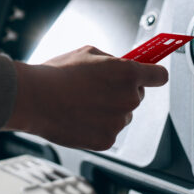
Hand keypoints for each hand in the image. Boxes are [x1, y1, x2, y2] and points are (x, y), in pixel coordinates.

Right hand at [3, 45, 167, 150]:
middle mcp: (128, 99)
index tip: (151, 75)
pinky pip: (109, 131)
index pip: (160, 76)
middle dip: (124, 91)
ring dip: (111, 110)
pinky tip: (80, 117)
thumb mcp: (88, 53)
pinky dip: (98, 126)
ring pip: (123, 115)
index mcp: (127, 74)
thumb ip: (112, 60)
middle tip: (100, 88)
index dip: (154, 74)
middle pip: (138, 96)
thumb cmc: (57, 74)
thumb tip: (122, 64)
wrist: (34, 99)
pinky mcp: (107, 140)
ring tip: (84, 103)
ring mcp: (118, 121)